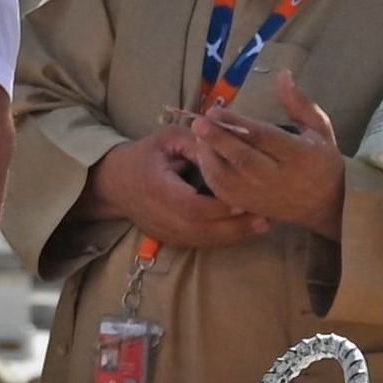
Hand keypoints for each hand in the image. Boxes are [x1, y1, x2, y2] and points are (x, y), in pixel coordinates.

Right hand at [80, 127, 261, 247]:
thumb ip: (195, 145)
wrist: (115, 183)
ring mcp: (165, 232)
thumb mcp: (167, 139)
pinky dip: (225, 239)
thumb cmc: (145, 155)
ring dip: (235, 235)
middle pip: (202, 229)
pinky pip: (201, 244)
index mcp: (156, 188)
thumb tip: (225, 148)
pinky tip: (247, 231)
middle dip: (236, 226)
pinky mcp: (171, 240)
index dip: (219, 207)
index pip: (191, 206)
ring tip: (264, 224)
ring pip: (203, 241)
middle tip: (267, 217)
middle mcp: (160, 216)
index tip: (245, 199)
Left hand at [183, 78, 348, 235]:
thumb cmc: (321, 161)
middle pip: (243, 159)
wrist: (325, 205)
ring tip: (198, 135)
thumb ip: (299, 103)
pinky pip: (223, 192)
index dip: (238, 125)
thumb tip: (283, 74)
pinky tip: (204, 155)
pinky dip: (209, 173)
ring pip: (228, 177)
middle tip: (198, 122)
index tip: (216, 111)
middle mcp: (278, 177)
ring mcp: (262, 194)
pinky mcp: (250, 206)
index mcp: (298, 155)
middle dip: (217, 140)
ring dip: (208, 155)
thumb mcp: (320, 129)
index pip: (264, 139)